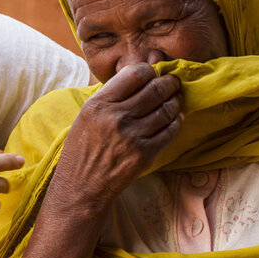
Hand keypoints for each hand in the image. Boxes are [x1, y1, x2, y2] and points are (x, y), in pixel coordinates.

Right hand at [52, 64, 182, 209]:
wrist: (81, 186)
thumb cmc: (83, 148)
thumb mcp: (87, 114)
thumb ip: (110, 95)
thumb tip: (138, 76)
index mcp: (99, 104)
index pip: (135, 74)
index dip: (149, 71)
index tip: (152, 74)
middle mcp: (116, 118)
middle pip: (155, 89)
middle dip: (169, 83)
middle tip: (172, 83)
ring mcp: (132, 137)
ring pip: (166, 109)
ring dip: (175, 101)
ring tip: (176, 99)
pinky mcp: (145, 154)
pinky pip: (170, 131)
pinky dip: (177, 122)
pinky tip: (176, 118)